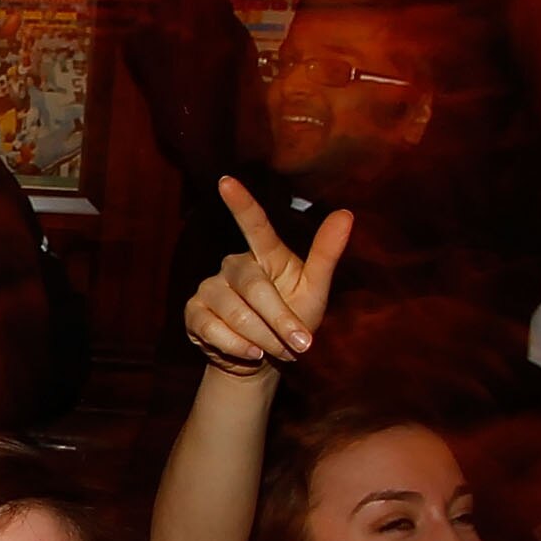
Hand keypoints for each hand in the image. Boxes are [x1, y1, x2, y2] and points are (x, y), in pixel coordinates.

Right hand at [184, 177, 348, 375]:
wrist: (263, 359)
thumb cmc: (293, 318)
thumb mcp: (315, 290)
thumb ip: (326, 253)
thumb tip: (347, 213)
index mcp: (265, 255)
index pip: (254, 226)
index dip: (241, 204)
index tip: (225, 181)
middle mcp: (233, 266)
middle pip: (254, 286)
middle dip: (279, 319)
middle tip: (300, 345)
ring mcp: (209, 288)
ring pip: (235, 312)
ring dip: (262, 338)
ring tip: (277, 352)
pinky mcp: (193, 313)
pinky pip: (213, 329)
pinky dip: (237, 346)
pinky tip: (250, 353)